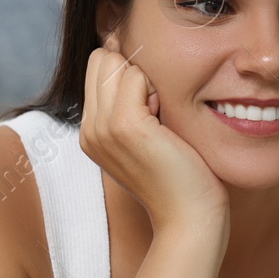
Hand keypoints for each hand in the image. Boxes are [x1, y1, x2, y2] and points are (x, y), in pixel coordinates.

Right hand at [80, 41, 228, 235]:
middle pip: (101, 59)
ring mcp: (103, 127)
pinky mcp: (125, 125)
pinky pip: (135, 75)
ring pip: (116, 63)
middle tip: (157, 109)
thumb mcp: (147, 140)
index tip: (151, 107)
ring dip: (146, 80)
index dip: (127, 74)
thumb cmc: (179, 178)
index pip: (97, 69)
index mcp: (91, 133)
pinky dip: (157, 88)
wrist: (189, 217)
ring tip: (161, 118)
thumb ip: (133, 107)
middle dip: (132, 70)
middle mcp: (89, 129)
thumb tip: (133, 60)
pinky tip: (166, 120)